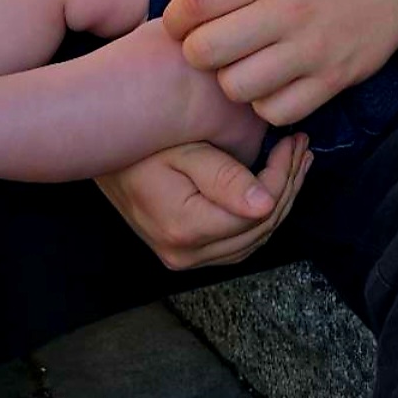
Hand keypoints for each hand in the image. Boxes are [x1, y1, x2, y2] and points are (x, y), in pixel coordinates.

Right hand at [96, 133, 310, 269]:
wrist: (97, 152)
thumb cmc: (138, 143)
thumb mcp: (182, 150)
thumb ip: (224, 177)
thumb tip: (265, 204)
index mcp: (186, 228)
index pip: (257, 209)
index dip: (283, 174)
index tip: (293, 140)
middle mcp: (185, 254)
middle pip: (260, 228)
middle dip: (288, 184)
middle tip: (301, 146)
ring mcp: (183, 257)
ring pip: (252, 239)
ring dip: (279, 200)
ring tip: (294, 162)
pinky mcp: (183, 251)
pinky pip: (236, 242)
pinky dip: (259, 216)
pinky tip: (271, 186)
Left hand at [162, 0, 397, 125]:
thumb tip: (180, 9)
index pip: (194, 3)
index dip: (175, 19)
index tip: (181, 23)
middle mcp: (287, 9)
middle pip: (204, 52)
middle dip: (197, 52)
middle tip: (211, 47)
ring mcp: (311, 49)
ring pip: (235, 88)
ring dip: (230, 80)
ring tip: (243, 65)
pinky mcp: (331, 81)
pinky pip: (274, 111)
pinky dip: (264, 103)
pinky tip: (271, 84)